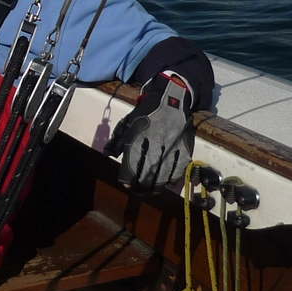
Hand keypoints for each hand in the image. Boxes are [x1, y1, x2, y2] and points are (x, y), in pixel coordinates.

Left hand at [107, 72, 193, 189]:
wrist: (171, 99)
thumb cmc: (146, 112)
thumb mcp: (128, 123)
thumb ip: (117, 140)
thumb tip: (107, 154)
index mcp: (139, 138)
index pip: (132, 164)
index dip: (128, 177)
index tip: (126, 183)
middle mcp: (155, 145)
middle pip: (147, 173)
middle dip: (141, 185)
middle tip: (139, 190)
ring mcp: (171, 148)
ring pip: (162, 175)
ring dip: (155, 185)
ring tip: (151, 190)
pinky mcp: (184, 149)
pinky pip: (177, 169)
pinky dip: (171, 178)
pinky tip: (166, 182)